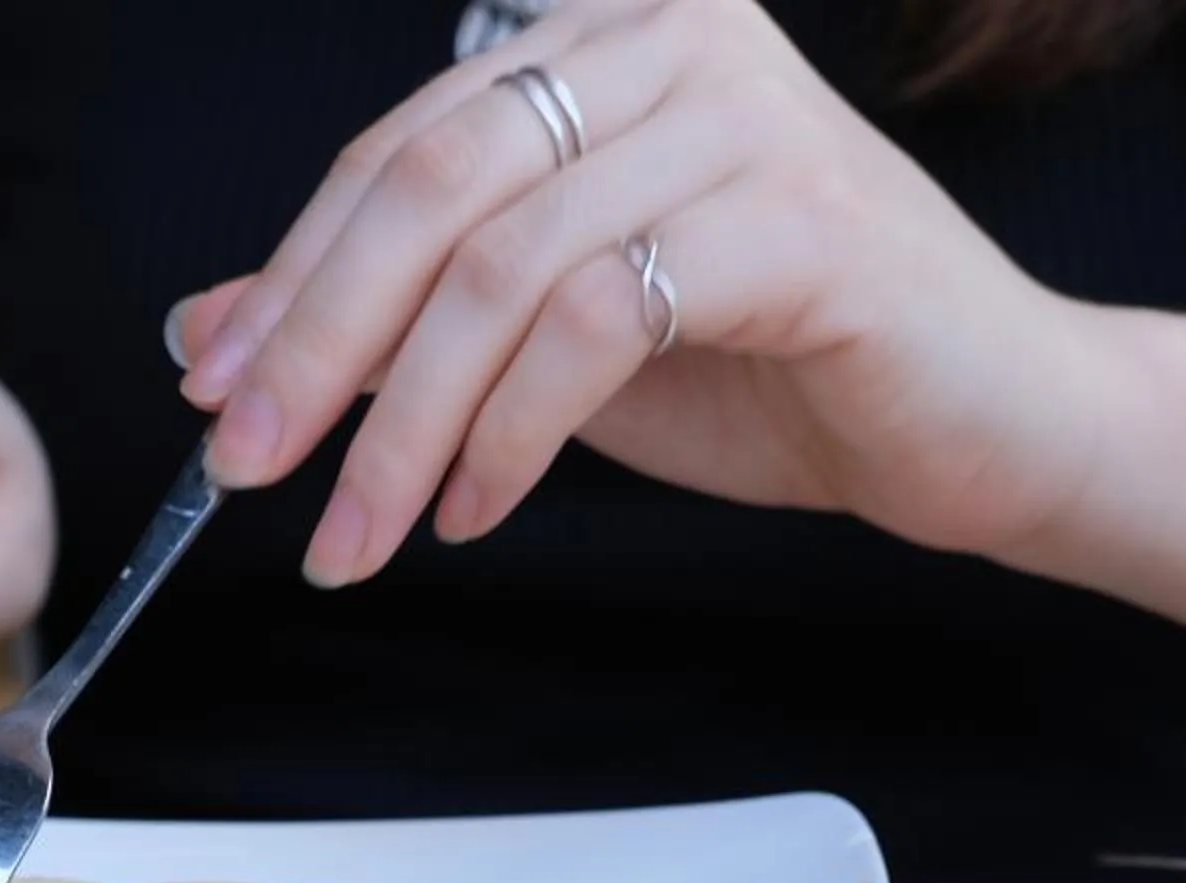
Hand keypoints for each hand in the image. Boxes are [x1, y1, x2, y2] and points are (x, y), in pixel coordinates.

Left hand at [170, 0, 1097, 586]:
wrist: (981, 423)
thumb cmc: (768, 364)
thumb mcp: (538, 332)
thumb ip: (390, 313)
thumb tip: (204, 337)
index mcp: (602, 40)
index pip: (397, 152)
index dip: (288, 278)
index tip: (213, 393)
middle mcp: (670, 42)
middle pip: (429, 190)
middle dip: (317, 345)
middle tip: (246, 468)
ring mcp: (744, 118)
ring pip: (501, 268)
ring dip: (402, 425)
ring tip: (359, 531)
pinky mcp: (802, 219)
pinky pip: (597, 322)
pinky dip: (509, 434)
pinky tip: (476, 506)